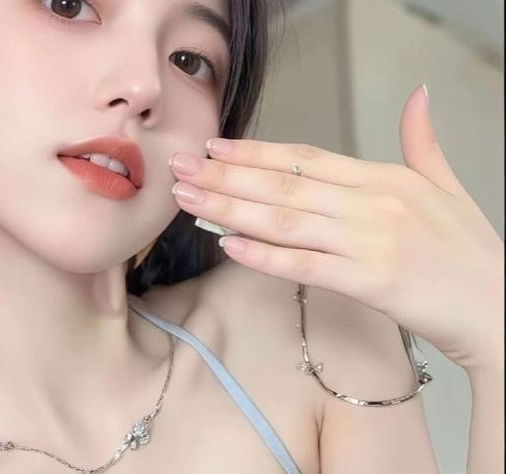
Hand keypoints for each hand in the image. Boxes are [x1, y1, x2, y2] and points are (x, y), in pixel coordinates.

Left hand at [168, 84, 503, 371]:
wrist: (500, 307)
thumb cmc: (470, 251)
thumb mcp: (448, 186)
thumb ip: (423, 143)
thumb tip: (419, 98)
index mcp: (384, 177)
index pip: (305, 157)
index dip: (256, 151)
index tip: (215, 147)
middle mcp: (371, 203)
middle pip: (283, 184)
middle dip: (226, 176)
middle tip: (181, 169)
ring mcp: (368, 240)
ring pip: (285, 220)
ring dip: (230, 208)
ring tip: (189, 199)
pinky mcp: (369, 280)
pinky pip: (304, 265)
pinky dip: (264, 255)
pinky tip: (228, 244)